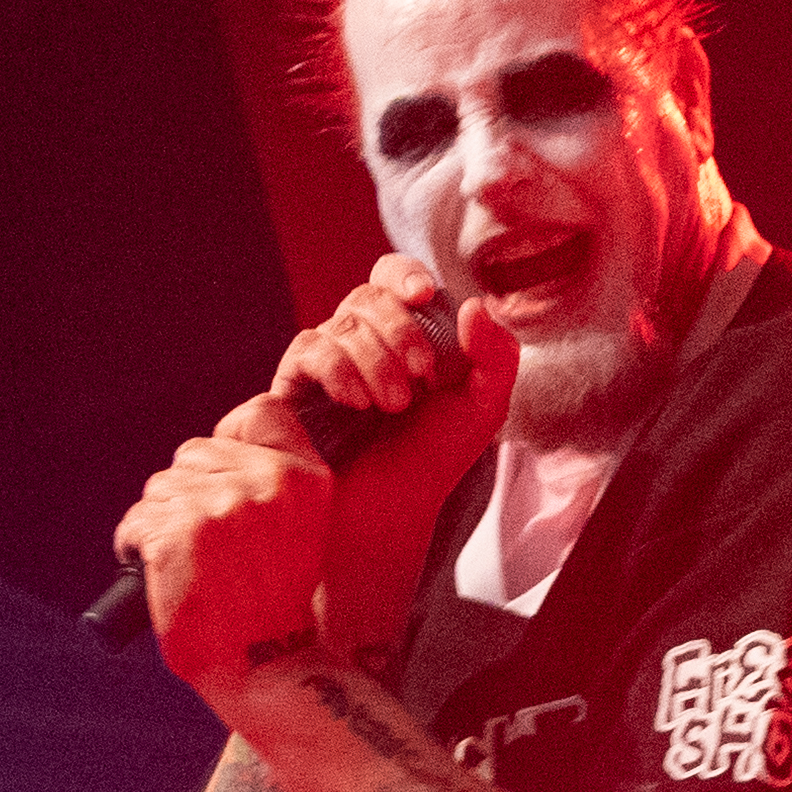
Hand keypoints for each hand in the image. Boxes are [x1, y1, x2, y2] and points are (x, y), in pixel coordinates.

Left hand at [113, 399, 332, 696]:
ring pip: (160, 488)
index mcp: (305, 479)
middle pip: (194, 452)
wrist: (266, 667)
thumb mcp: (304, 530)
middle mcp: (264, 484)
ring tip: (185, 564)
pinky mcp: (174, 535)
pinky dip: (135, 546)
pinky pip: (135, 522)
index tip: (224, 478)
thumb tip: (213, 450)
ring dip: (161, 523)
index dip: (231, 440)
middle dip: (189, 491)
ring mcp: (217, 507)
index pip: (260, 413)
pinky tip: (159, 574)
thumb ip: (272, 482)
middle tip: (204, 542)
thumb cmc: (277, 605)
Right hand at [270, 256, 518, 658]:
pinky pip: (308, 349)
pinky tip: (357, 402)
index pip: (394, 279)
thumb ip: (497, 357)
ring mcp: (325, 363)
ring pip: (342, 322)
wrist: (384, 517)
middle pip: (369, 294)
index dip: (405, 275)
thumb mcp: (482, 410)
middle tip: (422, 375)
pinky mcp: (294, 387)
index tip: (425, 296)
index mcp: (404, 337)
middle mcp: (362, 343)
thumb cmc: (429, 465)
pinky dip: (338, 367)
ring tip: (394, 406)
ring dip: (376, 358)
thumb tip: (474, 304)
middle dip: (400, 329)